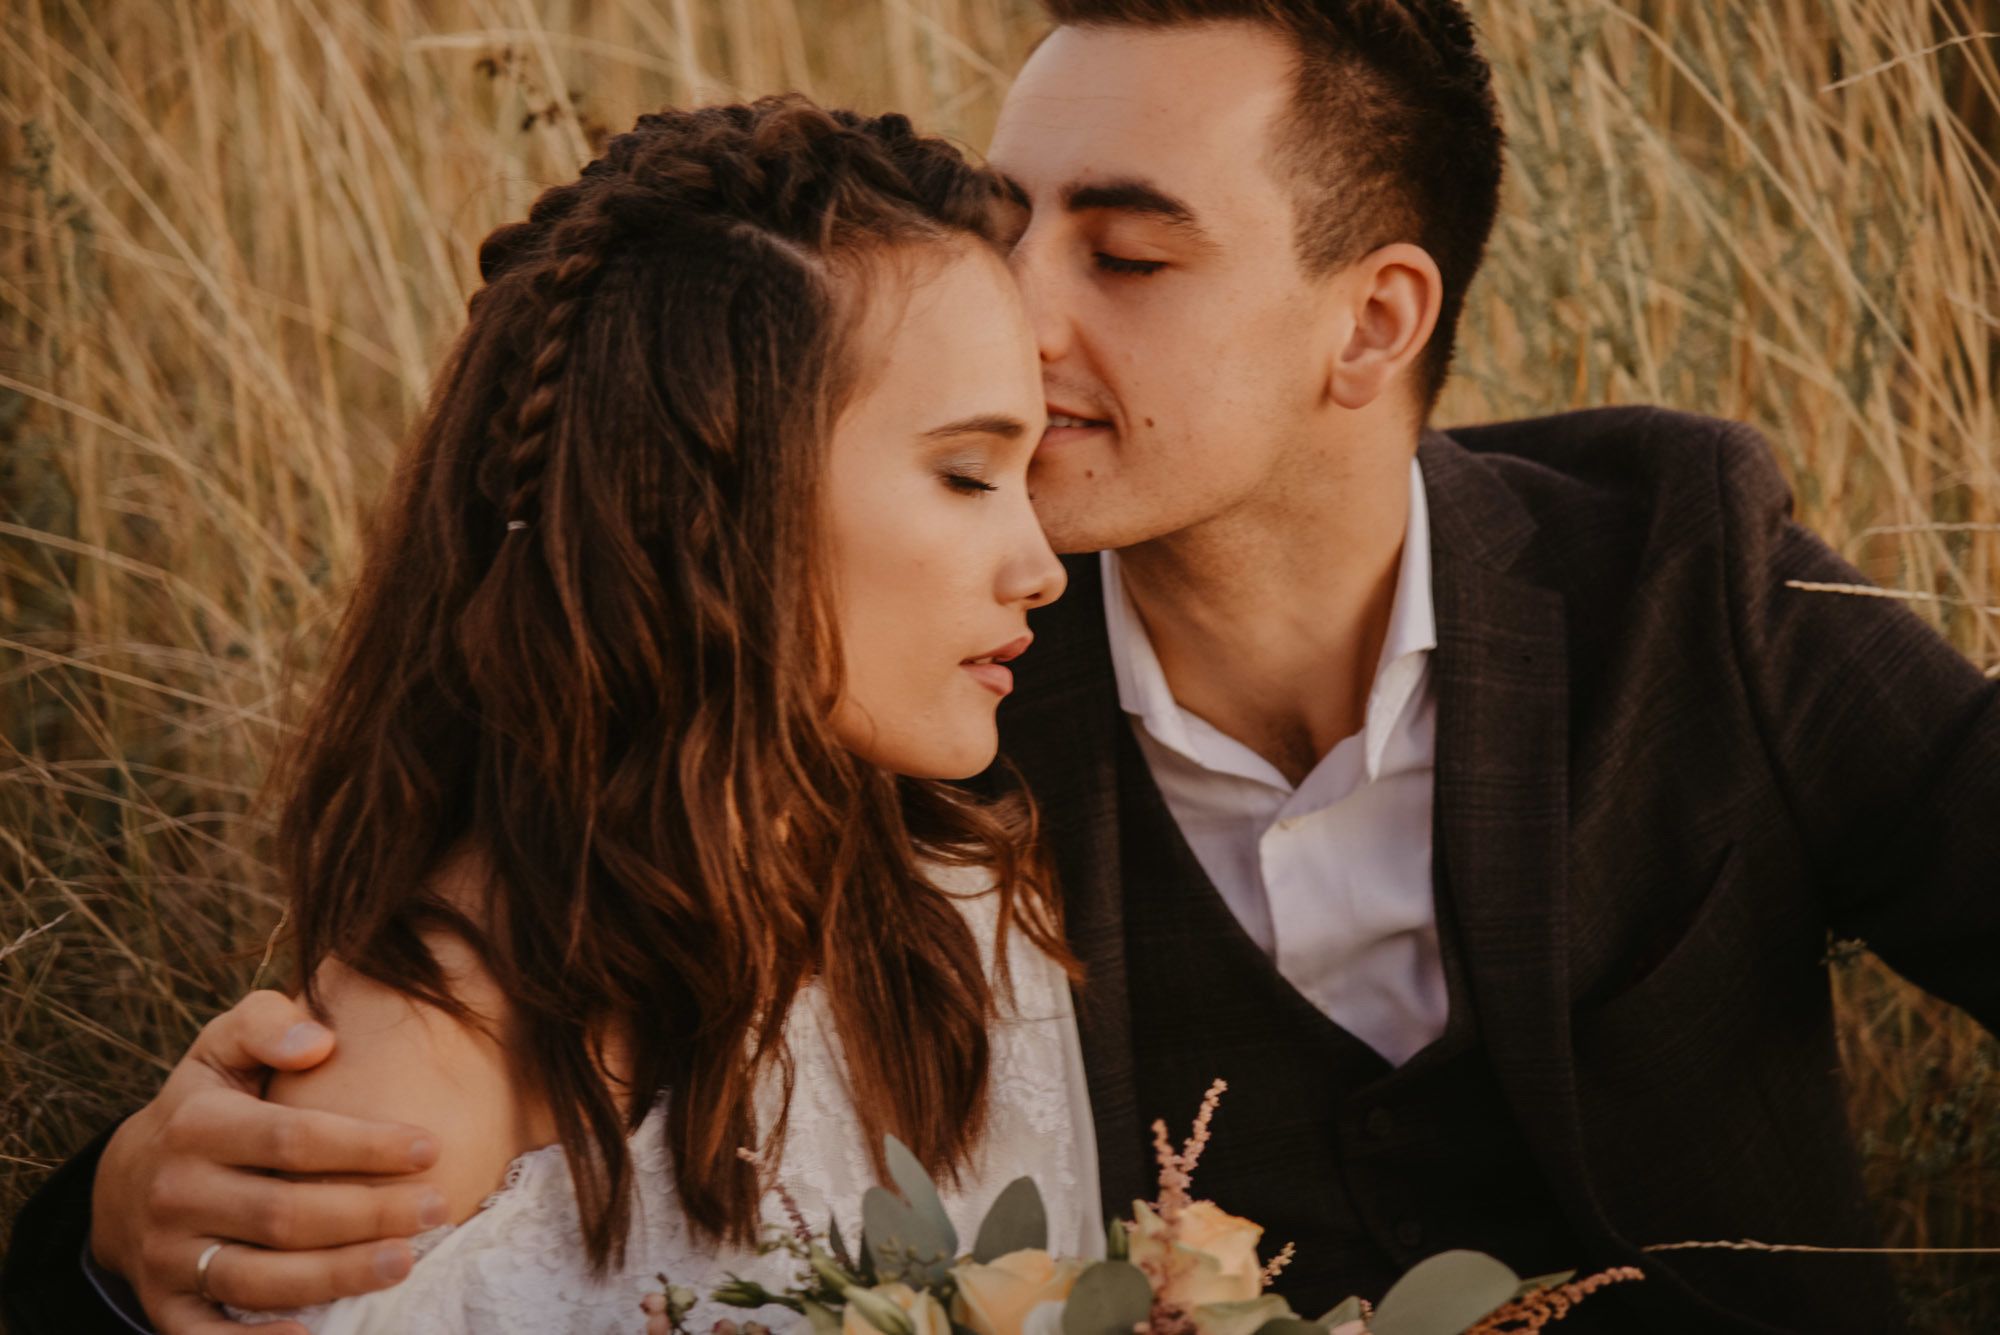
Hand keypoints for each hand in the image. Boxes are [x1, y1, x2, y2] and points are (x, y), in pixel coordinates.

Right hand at [91, 990, 447, 1334]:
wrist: (124, 1181)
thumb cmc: (205, 1103)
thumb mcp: (221, 1046)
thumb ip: (267, 1024)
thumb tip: (319, 1041)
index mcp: (197, 1124)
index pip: (292, 1138)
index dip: (365, 1146)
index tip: (430, 1147)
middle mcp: (177, 1193)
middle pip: (285, 1214)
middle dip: (369, 1214)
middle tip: (438, 1209)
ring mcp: (168, 1255)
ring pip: (259, 1277)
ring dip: (337, 1277)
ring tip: (406, 1262)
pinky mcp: (166, 1304)